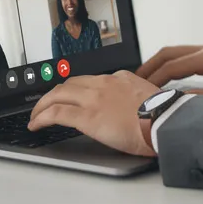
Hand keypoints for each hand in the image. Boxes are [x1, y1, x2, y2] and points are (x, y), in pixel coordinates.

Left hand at [27, 71, 157, 156]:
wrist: (166, 121)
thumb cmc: (164, 116)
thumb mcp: (150, 98)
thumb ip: (136, 98)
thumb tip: (133, 109)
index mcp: (121, 78)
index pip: (90, 80)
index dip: (75, 89)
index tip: (70, 96)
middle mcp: (104, 84)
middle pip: (70, 84)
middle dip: (54, 94)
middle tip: (45, 105)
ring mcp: (94, 99)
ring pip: (58, 95)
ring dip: (43, 105)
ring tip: (36, 116)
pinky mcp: (87, 117)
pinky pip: (56, 113)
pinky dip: (42, 117)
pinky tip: (36, 124)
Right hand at [136, 44, 202, 102]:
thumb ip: (202, 101)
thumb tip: (174, 104)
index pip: (170, 67)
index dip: (151, 81)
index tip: (137, 95)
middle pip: (168, 53)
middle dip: (148, 67)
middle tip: (131, 84)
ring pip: (178, 53)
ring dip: (160, 65)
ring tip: (145, 82)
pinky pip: (188, 57)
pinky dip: (174, 66)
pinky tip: (171, 80)